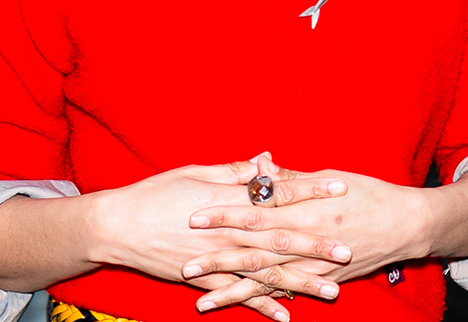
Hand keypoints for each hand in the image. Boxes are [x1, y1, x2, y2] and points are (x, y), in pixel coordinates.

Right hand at [91, 157, 351, 318]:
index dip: (310, 190)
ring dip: (300, 282)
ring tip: (332, 290)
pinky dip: (262, 305)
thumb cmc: (157, 192)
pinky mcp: (205, 280)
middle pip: (281, 238)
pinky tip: (286, 316)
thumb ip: (235, 172)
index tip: (339, 188)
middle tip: (348, 249)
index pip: (279, 193)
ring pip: (267, 272)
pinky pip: (239, 296)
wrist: (119, 226)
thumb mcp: (197, 172)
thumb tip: (266, 161)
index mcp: (230, 200)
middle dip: (316, 244)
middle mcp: (230, 232)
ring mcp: (218, 259)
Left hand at [183, 159, 467, 311]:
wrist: (406, 225)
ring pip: (267, 279)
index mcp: (305, 207)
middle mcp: (306, 239)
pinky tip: (243, 310)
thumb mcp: (326, 177)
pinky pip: (288, 294)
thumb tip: (259, 166)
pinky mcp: (322, 281)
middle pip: (255, 250)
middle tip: (185, 262)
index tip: (195, 213)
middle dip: (218, 257)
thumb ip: (290, 178)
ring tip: (200, 297)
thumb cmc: (366, 193)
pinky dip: (265, 303)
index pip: (256, 210)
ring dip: (233, 289)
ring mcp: (314, 265)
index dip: (225, 213)